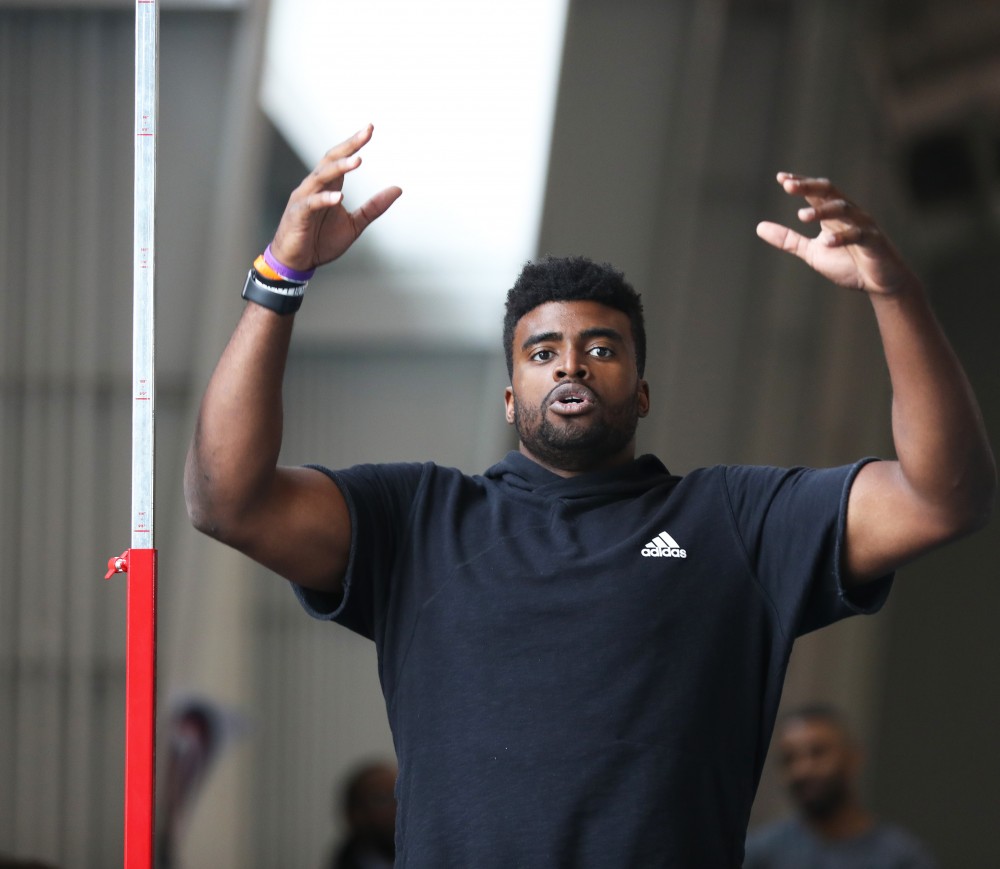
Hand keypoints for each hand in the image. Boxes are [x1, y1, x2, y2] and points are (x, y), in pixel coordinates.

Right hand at [269, 124, 401, 271]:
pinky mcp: (298, 215)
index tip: (370, 129)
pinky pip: (311, 203)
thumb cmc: (321, 241)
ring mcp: (304, 199)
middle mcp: (314, 187)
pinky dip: (324, 199)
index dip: (354, 144)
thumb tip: (398, 189)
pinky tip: (339, 196)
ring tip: (357, 161)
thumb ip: (374, 207)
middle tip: (366, 133)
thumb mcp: (354, 224)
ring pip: (321, 177)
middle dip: (348, 146)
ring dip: (339, 168)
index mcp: (328, 187)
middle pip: (330, 160)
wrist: (297, 262)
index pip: (340, 159)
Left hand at [756, 173, 915, 295]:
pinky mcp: (874, 241)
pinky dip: (842, 238)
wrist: (880, 284)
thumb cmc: (848, 264)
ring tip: (801, 216)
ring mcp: (863, 225)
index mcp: (832, 214)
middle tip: (788, 186)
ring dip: (822, 211)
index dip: (800, 183)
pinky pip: (858, 235)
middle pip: (829, 192)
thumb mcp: (812, 252)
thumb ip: (788, 240)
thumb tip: (759, 227)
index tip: (781, 178)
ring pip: (843, 209)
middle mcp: (848, 214)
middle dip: (809, 187)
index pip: (816, 192)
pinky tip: (827, 242)